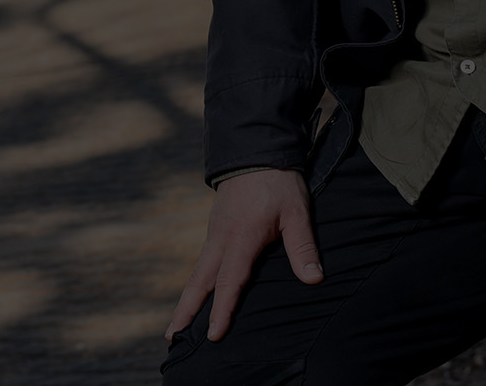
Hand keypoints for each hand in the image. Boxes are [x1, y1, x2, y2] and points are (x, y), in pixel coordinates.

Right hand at [167, 168, 320, 342]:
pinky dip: (196, 281)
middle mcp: (221, 238)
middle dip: (186, 309)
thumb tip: (314, 279)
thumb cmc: (278, 182)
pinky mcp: (216, 227)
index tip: (213, 334)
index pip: (230, 280)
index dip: (222, 309)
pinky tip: (197, 293)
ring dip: (188, 297)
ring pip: (199, 271)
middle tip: (172, 336)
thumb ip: (302, 246)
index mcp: (241, 237)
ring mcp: (215, 232)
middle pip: (200, 280)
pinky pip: (204, 260)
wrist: (255, 149)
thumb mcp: (296, 211)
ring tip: (177, 323)